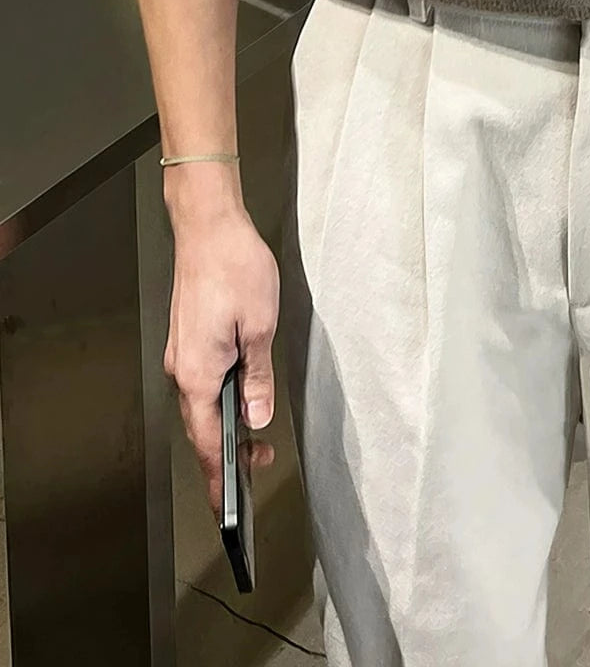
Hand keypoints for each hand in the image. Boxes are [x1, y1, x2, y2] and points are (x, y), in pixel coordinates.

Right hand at [163, 172, 278, 515]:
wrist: (208, 226)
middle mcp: (182, 369)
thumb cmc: (235, 267)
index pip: (207, 442)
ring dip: (226, 424)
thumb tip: (255, 417)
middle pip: (201, 427)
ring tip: (256, 432)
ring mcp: (182, 353)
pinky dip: (220, 398)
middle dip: (228, 453)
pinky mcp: (188, 338)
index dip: (218, 479)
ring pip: (202, 404)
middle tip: (261, 462)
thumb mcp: (260, 325)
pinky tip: (242, 394)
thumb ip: (258, 377)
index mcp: (198, 373)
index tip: (228, 510)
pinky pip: (202, 381)